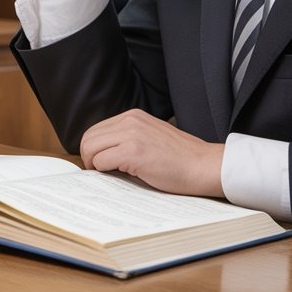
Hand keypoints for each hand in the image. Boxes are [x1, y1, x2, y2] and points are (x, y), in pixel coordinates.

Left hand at [80, 109, 225, 197]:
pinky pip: (102, 161)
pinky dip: (103, 171)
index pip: (96, 130)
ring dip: (93, 164)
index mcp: (133, 116)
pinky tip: (117, 175)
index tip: (99, 163)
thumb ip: (128, 138)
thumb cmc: (180, 158)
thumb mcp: (150, 137)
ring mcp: (131, 135)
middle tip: (98, 172)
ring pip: (90, 148)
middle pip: (88, 138)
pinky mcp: (133, 152)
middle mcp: (130, 121)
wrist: (203, 165)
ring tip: (106, 174)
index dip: (93, 149)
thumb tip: (101, 155)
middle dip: (88, 157)